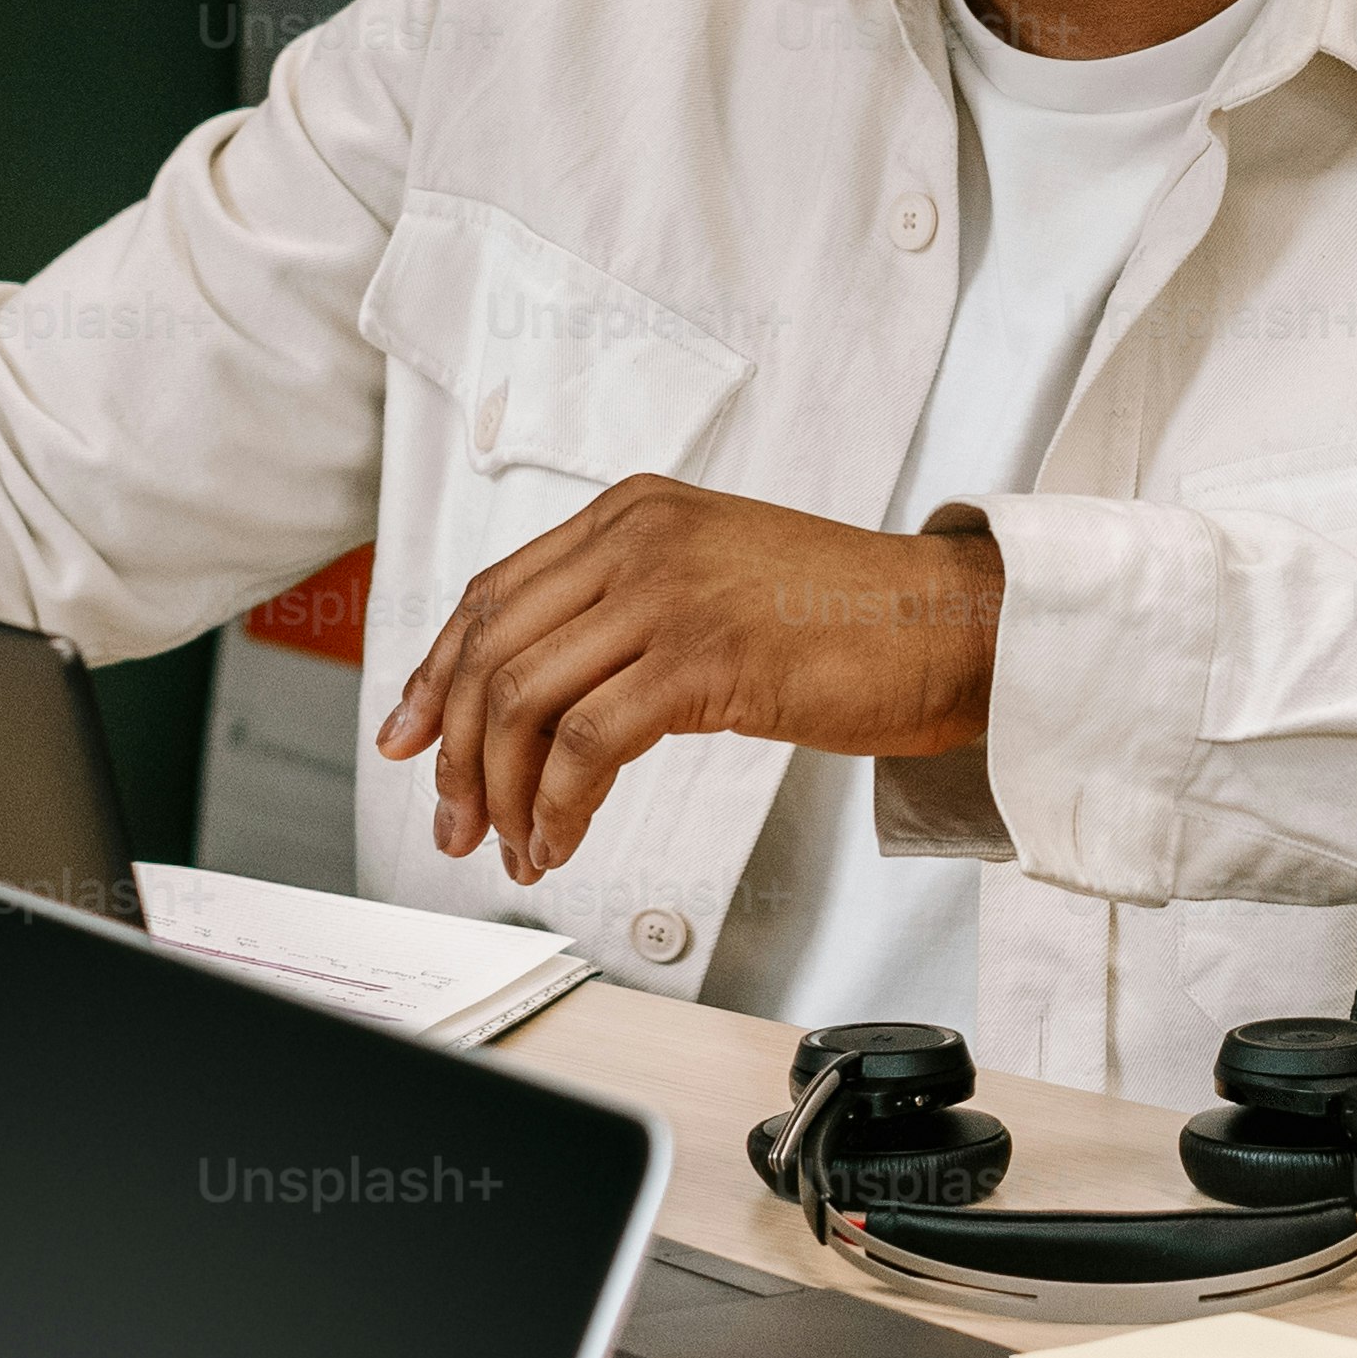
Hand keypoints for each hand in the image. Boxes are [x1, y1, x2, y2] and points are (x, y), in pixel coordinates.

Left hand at [374, 478, 1002, 882]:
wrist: (950, 625)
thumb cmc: (847, 617)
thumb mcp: (715, 581)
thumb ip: (630, 609)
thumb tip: (543, 695)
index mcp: (633, 512)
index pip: (492, 595)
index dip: (434, 675)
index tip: (407, 737)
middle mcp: (638, 538)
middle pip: (491, 650)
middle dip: (452, 751)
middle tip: (455, 821)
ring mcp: (670, 593)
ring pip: (523, 700)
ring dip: (502, 790)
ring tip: (514, 845)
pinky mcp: (705, 657)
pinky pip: (586, 743)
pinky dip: (557, 805)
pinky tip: (563, 838)